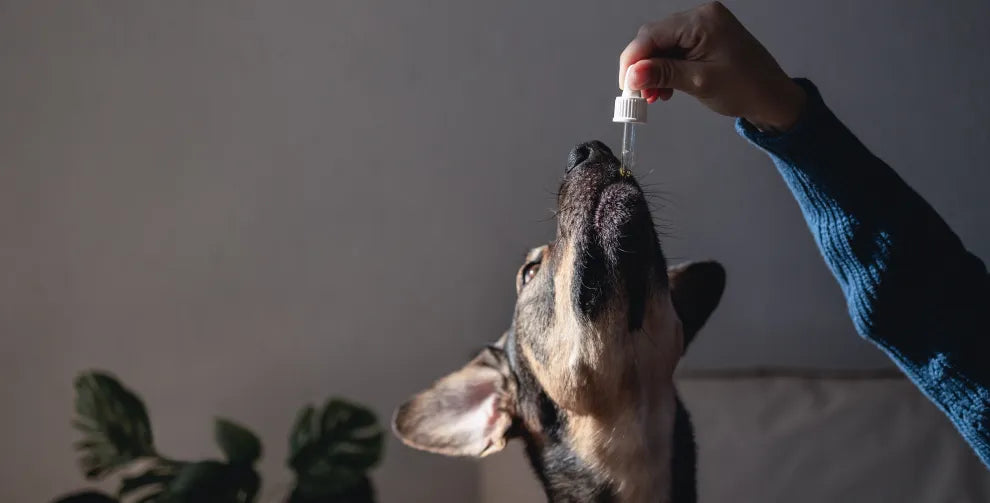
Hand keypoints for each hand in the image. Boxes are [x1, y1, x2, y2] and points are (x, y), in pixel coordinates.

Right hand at [619, 1, 805, 131]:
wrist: (773, 97)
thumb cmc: (746, 88)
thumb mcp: (699, 82)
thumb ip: (663, 75)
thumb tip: (632, 75)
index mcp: (702, 21)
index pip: (652, 34)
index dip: (633, 60)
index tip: (625, 86)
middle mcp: (701, 17)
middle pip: (654, 38)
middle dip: (642, 67)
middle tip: (638, 95)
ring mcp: (703, 27)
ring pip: (662, 46)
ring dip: (652, 71)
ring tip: (654, 96)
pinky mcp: (704, 39)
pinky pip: (675, 51)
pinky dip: (665, 70)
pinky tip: (664, 89)